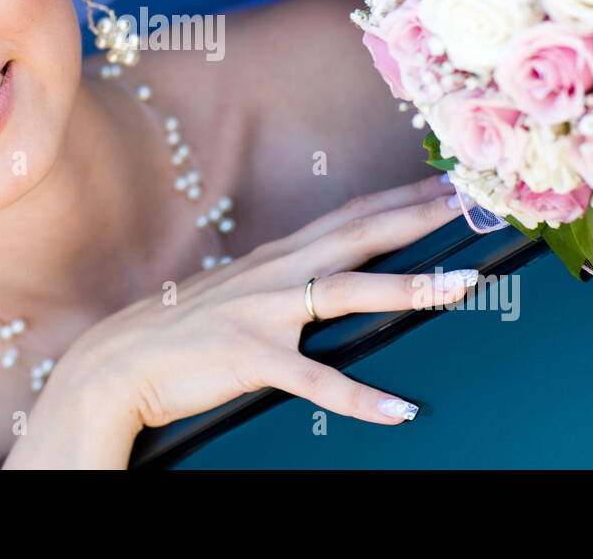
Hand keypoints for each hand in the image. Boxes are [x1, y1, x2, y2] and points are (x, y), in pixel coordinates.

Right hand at [60, 173, 475, 432]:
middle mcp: (275, 273)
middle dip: (419, 216)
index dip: (399, 197)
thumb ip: (278, 278)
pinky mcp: (252, 358)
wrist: (119, 361)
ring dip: (409, 286)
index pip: (348, 215)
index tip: (446, 182)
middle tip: (473, 202)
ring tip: (462, 285)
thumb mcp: (235, 290)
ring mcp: (264, 313)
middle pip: (359, 235)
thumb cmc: (180, 328)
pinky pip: (315, 380)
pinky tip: (400, 410)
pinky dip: (360, 397)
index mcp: (275, 257)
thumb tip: (317, 275)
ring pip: (349, 292)